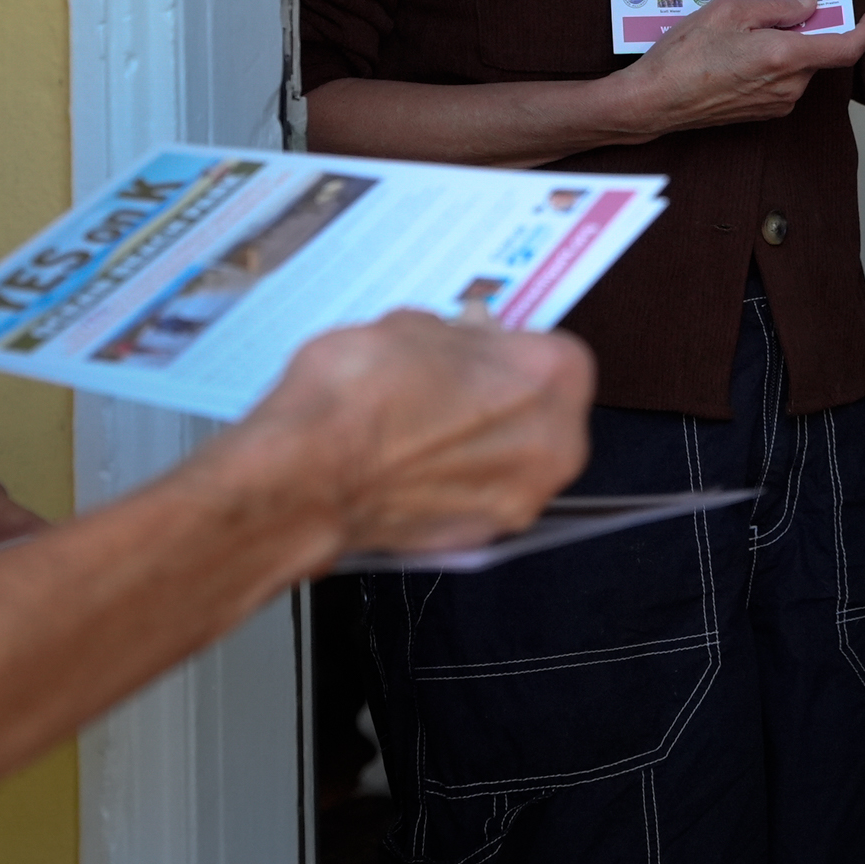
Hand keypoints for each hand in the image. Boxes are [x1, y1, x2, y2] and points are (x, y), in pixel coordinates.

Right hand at [240, 309, 593, 560]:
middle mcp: (555, 445)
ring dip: (485, 443)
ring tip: (426, 425)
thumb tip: (467, 338)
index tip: (479, 346)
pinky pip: (483, 497)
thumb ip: (461, 337)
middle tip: (452, 383)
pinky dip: (460, 482)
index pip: (552, 353)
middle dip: (504, 397)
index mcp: (553, 377)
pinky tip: (415, 464)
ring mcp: (522, 499)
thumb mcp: (416, 325)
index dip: (509, 348)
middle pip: (545, 412)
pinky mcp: (482, 538)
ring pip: (518, 459)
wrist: (309, 473)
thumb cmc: (360, 395)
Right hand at [604, 0, 864, 138]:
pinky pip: (783, 80)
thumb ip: (776, 7)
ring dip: (785, 45)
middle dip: (806, 28)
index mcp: (784, 57)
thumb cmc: (684, 55)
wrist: (654, 102)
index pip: (846, 47)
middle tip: (770, 9)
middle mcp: (789, 86)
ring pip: (799, 65)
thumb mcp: (728, 11)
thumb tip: (809, 6)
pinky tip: (737, 54)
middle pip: (818, 51)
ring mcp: (777, 103)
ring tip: (740, 33)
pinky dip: (773, 62)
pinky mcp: (764, 112)